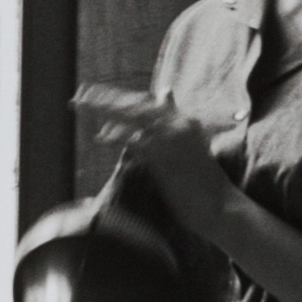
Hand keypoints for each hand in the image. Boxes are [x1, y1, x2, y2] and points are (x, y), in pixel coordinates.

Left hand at [73, 83, 234, 242]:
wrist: (221, 208)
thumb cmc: (202, 181)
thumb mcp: (189, 148)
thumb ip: (174, 125)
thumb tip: (165, 96)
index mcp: (184, 122)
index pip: (145, 103)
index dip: (119, 98)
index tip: (95, 94)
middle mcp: (180, 125)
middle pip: (136, 105)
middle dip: (105, 99)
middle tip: (80, 94)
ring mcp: (174, 140)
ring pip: (134, 116)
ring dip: (105, 109)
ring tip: (81, 106)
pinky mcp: (167, 158)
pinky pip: (137, 141)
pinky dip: (118, 136)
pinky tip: (100, 138)